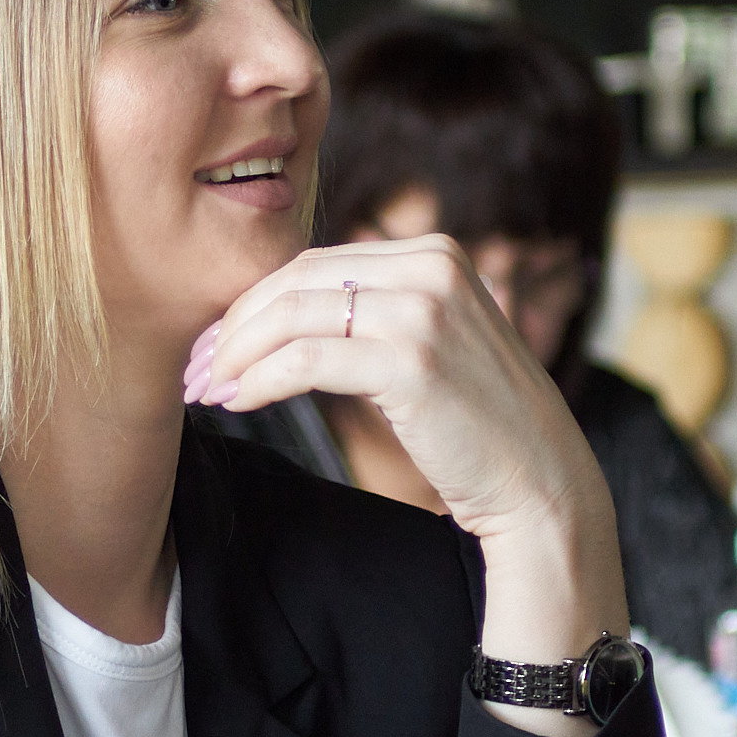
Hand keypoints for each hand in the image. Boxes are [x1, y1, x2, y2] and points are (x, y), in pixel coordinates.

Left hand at [189, 236, 626, 703]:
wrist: (540, 482)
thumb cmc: (475, 426)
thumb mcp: (428, 344)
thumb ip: (372, 315)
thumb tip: (274, 316)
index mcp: (434, 253)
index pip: (315, 264)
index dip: (254, 303)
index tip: (215, 344)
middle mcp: (432, 267)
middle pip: (296, 282)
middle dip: (234, 326)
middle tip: (196, 369)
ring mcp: (425, 310)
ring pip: (293, 317)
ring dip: (236, 356)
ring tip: (208, 391)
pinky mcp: (412, 361)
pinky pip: (306, 361)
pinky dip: (259, 381)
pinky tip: (237, 403)